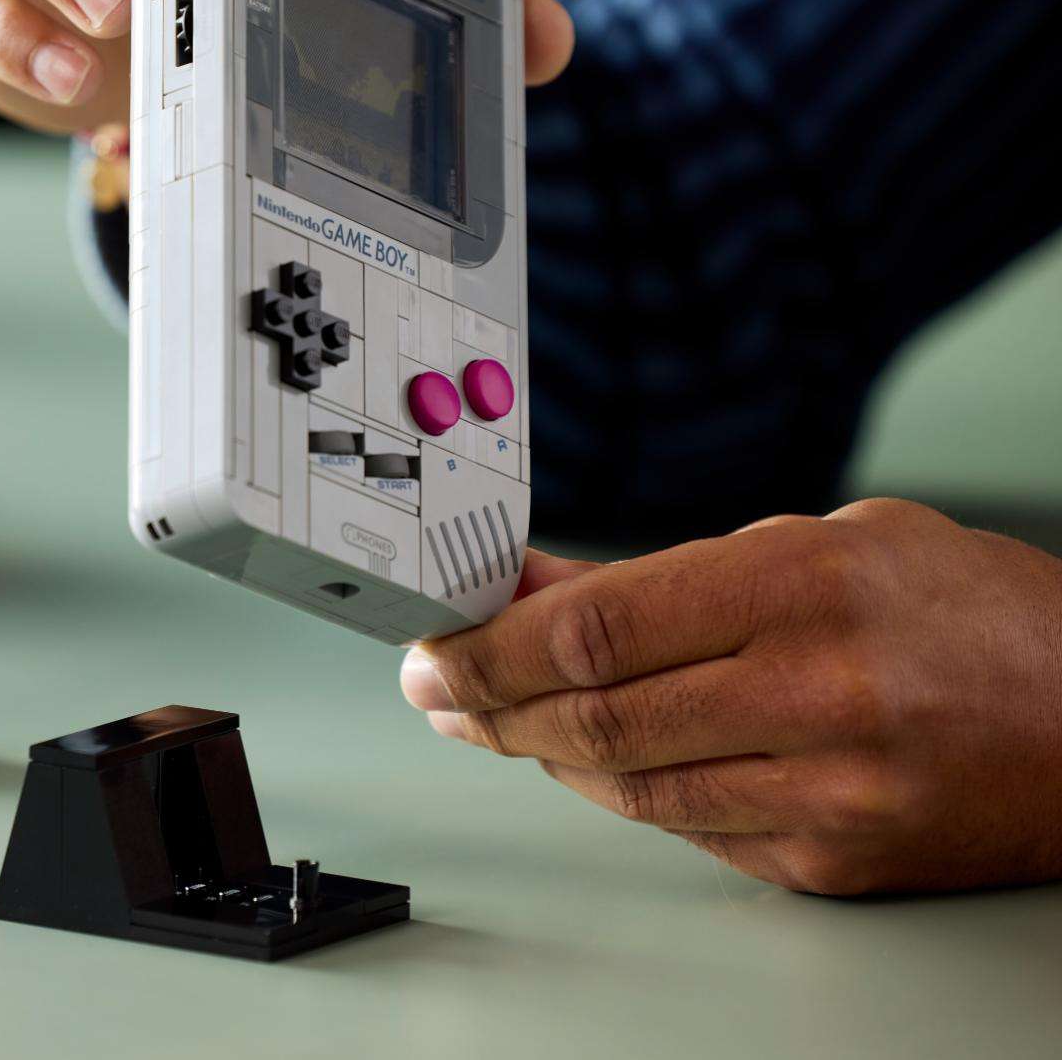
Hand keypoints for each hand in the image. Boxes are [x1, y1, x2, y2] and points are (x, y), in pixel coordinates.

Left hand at [400, 499, 1061, 894]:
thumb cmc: (965, 612)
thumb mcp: (819, 541)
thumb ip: (665, 572)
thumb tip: (529, 587)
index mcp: (803, 586)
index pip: (596, 627)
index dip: (490, 643)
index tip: (436, 643)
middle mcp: (815, 692)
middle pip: (592, 716)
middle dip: (488, 706)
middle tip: (438, 691)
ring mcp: (827, 792)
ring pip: (627, 784)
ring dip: (540, 752)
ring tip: (498, 718)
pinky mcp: (834, 861)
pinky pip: (686, 829)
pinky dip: (622, 790)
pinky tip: (590, 757)